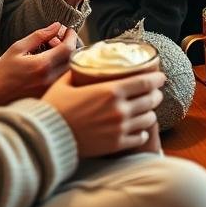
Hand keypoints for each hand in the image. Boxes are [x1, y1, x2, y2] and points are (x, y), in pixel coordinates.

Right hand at [0, 22, 75, 106]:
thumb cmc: (4, 71)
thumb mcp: (18, 48)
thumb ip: (39, 36)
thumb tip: (56, 26)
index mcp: (42, 65)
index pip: (68, 48)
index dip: (71, 36)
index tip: (68, 30)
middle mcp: (51, 78)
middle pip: (74, 58)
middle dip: (70, 45)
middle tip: (59, 39)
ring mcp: (52, 87)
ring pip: (71, 68)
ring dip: (68, 56)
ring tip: (53, 49)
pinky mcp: (52, 93)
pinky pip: (65, 77)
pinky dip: (63, 66)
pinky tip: (52, 62)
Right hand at [42, 69, 166, 157]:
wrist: (44, 138)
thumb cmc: (53, 107)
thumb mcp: (66, 82)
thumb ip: (80, 71)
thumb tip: (85, 62)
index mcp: (110, 91)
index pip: (145, 82)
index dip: (157, 78)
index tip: (160, 76)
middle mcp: (120, 109)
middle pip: (151, 99)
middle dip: (156, 94)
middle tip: (154, 92)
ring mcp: (120, 128)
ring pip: (149, 118)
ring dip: (150, 112)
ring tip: (147, 109)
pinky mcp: (117, 145)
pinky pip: (140, 137)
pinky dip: (142, 132)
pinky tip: (138, 128)